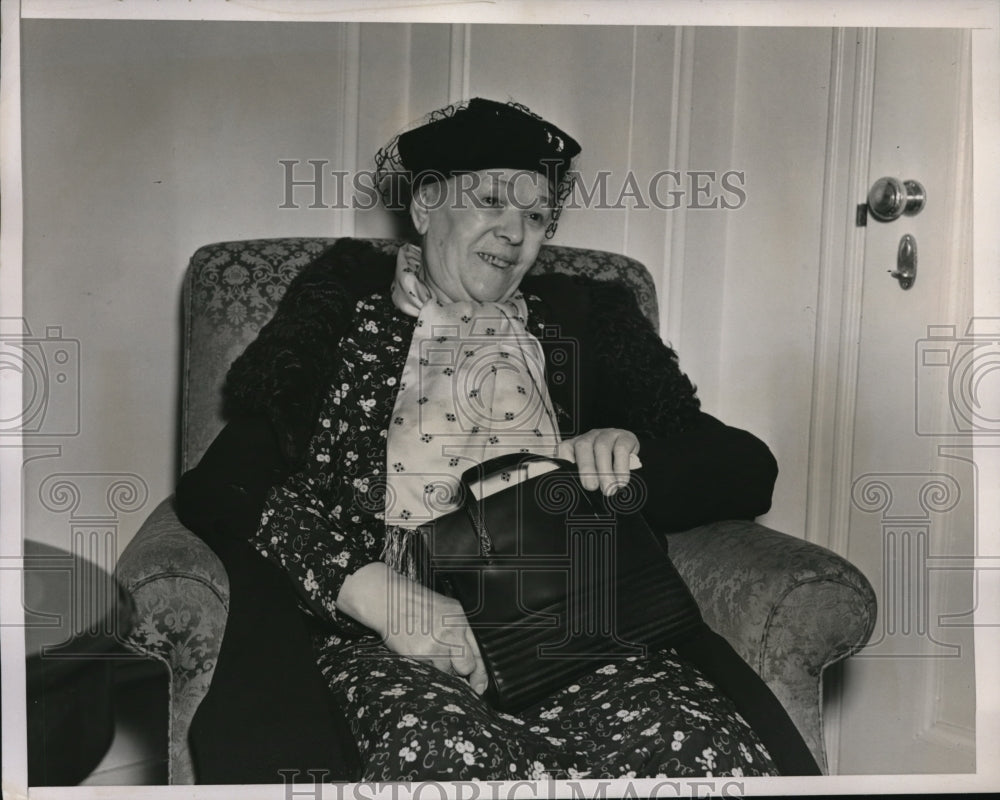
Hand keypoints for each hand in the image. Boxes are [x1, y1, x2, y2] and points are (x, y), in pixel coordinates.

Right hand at [337, 562, 487, 693]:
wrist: (391, 600)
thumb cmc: (418, 604)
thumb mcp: (449, 610)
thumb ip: (464, 632)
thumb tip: (473, 660)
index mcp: (461, 620)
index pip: (480, 652)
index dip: (480, 673)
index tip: (479, 685)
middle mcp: (451, 632)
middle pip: (466, 667)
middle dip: (460, 670)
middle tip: (449, 660)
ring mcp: (435, 645)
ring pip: (446, 671)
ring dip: (440, 666)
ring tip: (428, 647)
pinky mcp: (419, 655)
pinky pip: (429, 671)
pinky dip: (425, 665)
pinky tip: (419, 648)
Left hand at [557, 427, 639, 494]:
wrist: (634, 460)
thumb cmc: (606, 472)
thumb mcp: (591, 476)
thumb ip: (582, 481)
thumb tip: (578, 495)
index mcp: (575, 446)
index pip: (564, 449)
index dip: (565, 463)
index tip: (571, 482)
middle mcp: (590, 437)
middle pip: (583, 446)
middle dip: (586, 468)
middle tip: (591, 487)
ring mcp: (608, 435)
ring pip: (602, 447)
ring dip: (605, 470)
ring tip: (609, 488)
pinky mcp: (626, 437)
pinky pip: (621, 448)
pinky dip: (621, 467)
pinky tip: (622, 481)